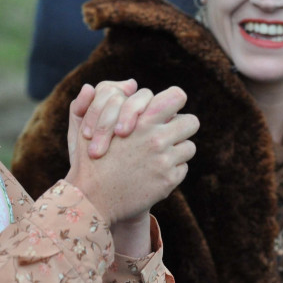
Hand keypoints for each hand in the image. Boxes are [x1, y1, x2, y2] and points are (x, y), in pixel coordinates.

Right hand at [65, 83, 197, 224]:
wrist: (92, 199)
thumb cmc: (90, 159)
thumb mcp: (91, 126)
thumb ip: (104, 103)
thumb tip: (113, 83)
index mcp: (142, 120)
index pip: (177, 97)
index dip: (174, 101)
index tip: (168, 109)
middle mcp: (157, 138)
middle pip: (192, 122)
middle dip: (182, 126)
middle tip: (170, 133)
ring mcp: (164, 161)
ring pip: (189, 147)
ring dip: (177, 149)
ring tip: (160, 154)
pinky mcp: (168, 181)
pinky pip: (182, 168)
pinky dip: (172, 169)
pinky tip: (155, 173)